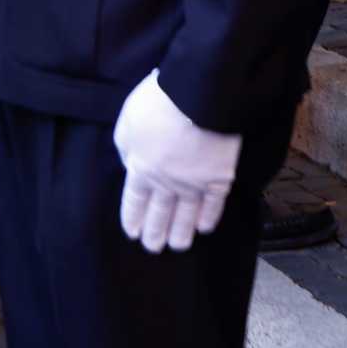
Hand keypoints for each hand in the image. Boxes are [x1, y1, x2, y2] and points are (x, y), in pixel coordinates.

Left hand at [112, 69, 242, 252]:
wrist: (196, 99)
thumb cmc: (155, 105)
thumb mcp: (126, 125)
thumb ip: (127, 150)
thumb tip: (132, 166)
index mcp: (141, 168)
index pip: (135, 200)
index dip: (134, 217)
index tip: (133, 233)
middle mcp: (166, 182)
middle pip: (160, 212)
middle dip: (155, 231)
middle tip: (153, 248)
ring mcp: (195, 183)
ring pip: (186, 215)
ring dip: (180, 232)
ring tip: (177, 247)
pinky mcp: (220, 178)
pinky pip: (213, 204)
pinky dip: (208, 218)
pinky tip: (204, 228)